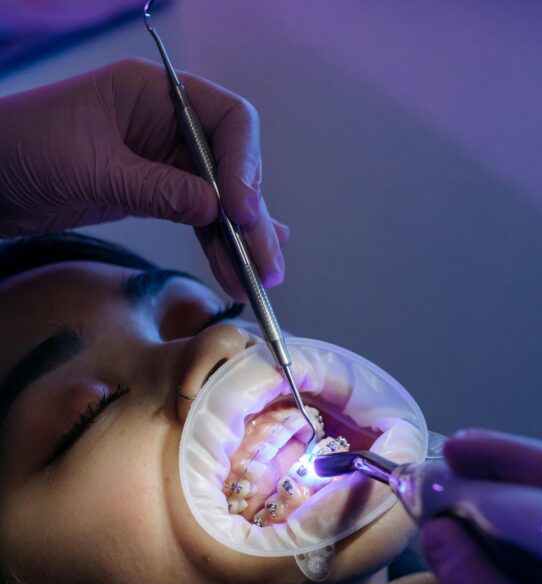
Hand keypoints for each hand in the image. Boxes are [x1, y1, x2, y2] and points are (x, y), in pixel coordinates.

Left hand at [0, 58, 287, 299]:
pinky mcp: (155, 192)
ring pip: (221, 199)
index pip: (230, 120)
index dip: (245, 165)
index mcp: (156, 94)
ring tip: (260, 279)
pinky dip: (218, 243)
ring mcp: (165, 159)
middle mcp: (170, 123)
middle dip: (252, 217)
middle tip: (266, 262)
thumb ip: (159, 189)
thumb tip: (218, 212)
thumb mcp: (93, 169)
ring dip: (242, 240)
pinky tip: (239, 266)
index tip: (241, 212)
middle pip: (233, 167)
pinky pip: (200, 217)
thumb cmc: (21, 149)